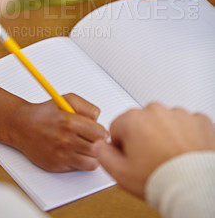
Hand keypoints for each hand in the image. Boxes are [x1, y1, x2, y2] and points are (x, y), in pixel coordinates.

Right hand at [11, 93, 107, 171]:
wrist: (22, 126)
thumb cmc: (45, 113)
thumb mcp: (67, 99)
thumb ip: (87, 106)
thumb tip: (98, 119)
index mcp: (68, 121)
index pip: (99, 133)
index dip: (101, 131)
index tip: (98, 131)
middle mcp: (65, 139)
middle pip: (97, 148)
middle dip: (98, 143)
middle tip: (93, 139)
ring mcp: (60, 154)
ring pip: (91, 162)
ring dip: (92, 154)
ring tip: (86, 147)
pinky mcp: (56, 166)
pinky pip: (79, 168)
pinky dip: (80, 162)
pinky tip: (75, 152)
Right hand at [94, 103, 214, 198]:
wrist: (195, 185)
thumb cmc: (161, 179)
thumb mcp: (121, 174)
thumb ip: (103, 155)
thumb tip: (99, 146)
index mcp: (133, 119)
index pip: (117, 127)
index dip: (121, 145)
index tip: (130, 157)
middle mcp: (155, 111)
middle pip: (141, 121)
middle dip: (142, 136)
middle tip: (149, 158)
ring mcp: (178, 114)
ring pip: (164, 121)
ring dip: (164, 133)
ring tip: (168, 156)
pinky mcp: (198, 120)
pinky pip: (186, 123)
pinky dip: (185, 134)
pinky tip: (183, 150)